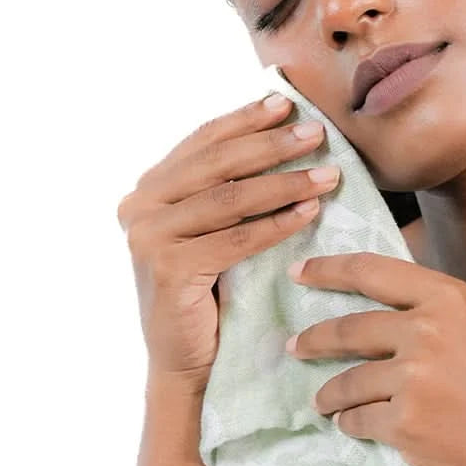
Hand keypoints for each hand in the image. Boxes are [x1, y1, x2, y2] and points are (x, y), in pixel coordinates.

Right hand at [115, 90, 341, 397]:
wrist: (188, 363)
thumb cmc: (211, 292)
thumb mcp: (213, 229)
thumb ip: (227, 187)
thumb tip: (283, 130)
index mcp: (147, 189)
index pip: (203, 142)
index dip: (246, 120)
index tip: (288, 103)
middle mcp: (138, 207)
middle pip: (217, 164)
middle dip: (271, 144)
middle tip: (316, 132)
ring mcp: (148, 238)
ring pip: (230, 199)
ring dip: (284, 182)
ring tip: (327, 173)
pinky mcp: (168, 269)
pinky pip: (236, 239)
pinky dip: (276, 224)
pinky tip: (310, 213)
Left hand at [285, 252, 465, 465]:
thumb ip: (427, 313)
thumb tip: (367, 308)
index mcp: (448, 298)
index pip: (371, 271)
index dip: (328, 269)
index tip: (298, 272)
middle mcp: (429, 329)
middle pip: (350, 328)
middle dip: (314, 339)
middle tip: (295, 346)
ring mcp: (414, 376)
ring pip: (348, 381)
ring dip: (329, 394)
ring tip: (323, 401)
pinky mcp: (403, 421)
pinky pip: (357, 419)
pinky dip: (350, 424)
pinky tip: (352, 425)